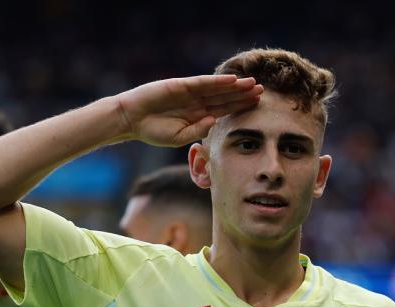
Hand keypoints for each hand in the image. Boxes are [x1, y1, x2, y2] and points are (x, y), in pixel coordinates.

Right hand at [114, 75, 262, 146]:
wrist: (131, 120)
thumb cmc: (153, 131)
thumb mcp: (179, 137)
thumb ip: (197, 131)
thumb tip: (214, 122)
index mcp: (199, 116)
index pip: (225, 110)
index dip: (240, 108)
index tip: (257, 106)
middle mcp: (198, 103)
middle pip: (226, 98)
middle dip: (243, 95)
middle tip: (263, 92)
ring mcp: (190, 93)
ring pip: (218, 89)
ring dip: (235, 86)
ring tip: (253, 84)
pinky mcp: (182, 85)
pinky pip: (203, 83)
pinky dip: (218, 81)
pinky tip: (233, 80)